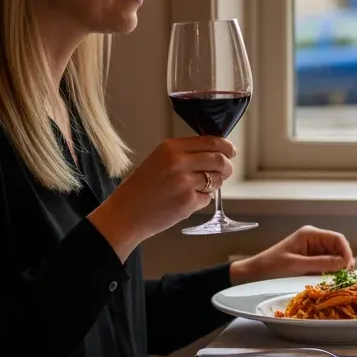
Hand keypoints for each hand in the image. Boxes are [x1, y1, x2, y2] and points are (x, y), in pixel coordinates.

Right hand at [89, 136, 235, 258]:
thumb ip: (184, 155)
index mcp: (170, 148)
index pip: (211, 141)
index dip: (226, 147)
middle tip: (225, 172)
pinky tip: (183, 202)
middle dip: (227, 167)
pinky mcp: (189, 202)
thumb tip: (216, 152)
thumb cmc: (141, 189)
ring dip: (213, 185)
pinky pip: (207, 198)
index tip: (231, 151)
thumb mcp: (158, 161)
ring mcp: (185, 183)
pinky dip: (201, 200)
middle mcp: (179, 162)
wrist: (125, 215)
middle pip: (220, 160)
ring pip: (217, 180)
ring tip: (194, 189)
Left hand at [230, 226, 354, 284]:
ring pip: (334, 257)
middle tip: (345, 277)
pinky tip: (330, 281)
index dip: (346, 252)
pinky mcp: (310, 260)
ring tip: (338, 281)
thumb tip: (343, 263)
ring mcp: (313, 250)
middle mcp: (314, 239)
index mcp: (310, 234)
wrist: (255, 273)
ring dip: (337, 268)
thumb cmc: (272, 266)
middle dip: (344, 261)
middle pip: (338, 248)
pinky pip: (326, 264)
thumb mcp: (296, 265)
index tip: (349, 268)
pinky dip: (330, 272)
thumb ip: (320, 263)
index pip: (337, 239)